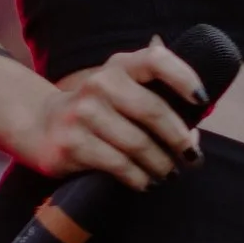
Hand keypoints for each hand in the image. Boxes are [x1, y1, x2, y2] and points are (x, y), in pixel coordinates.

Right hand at [28, 40, 205, 190]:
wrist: (41, 124)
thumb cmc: (98, 111)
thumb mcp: (122, 93)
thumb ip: (157, 104)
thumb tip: (193, 138)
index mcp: (119, 66)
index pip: (156, 60)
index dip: (184, 78)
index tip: (202, 101)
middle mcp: (100, 83)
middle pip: (153, 110)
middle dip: (179, 139)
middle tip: (191, 158)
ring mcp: (83, 113)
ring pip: (138, 144)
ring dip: (162, 164)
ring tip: (169, 173)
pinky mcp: (72, 144)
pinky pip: (119, 165)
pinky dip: (139, 178)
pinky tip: (145, 182)